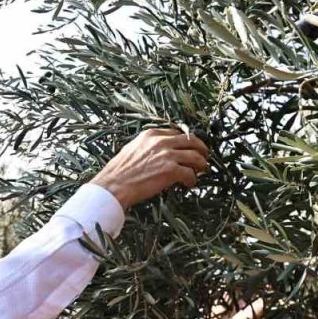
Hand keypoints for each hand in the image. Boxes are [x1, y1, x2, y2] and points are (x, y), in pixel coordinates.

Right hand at [91, 127, 209, 208]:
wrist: (114, 186)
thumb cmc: (119, 172)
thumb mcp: (132, 149)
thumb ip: (147, 146)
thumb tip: (159, 152)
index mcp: (151, 134)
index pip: (177, 133)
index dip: (187, 141)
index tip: (190, 148)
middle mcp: (161, 141)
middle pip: (192, 140)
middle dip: (201, 149)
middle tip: (203, 157)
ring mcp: (167, 155)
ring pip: (196, 156)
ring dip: (201, 164)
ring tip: (201, 171)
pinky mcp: (171, 171)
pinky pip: (190, 174)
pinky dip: (192, 180)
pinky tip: (189, 184)